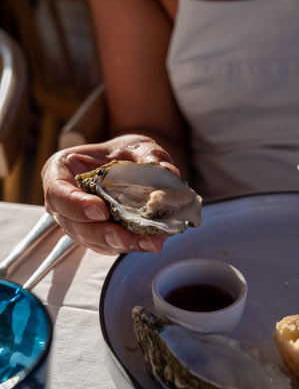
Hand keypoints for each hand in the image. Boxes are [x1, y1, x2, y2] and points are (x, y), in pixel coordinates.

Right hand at [42, 134, 178, 254]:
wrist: (129, 163)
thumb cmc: (122, 150)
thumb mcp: (134, 144)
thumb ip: (148, 155)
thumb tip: (168, 170)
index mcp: (60, 172)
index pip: (57, 193)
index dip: (76, 205)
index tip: (100, 211)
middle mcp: (63, 201)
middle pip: (74, 224)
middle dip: (100, 234)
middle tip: (123, 238)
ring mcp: (78, 221)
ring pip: (92, 239)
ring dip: (121, 244)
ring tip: (148, 242)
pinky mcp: (96, 234)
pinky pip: (108, 245)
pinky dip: (130, 244)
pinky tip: (150, 242)